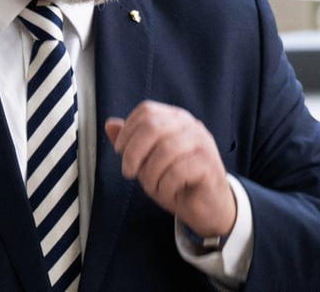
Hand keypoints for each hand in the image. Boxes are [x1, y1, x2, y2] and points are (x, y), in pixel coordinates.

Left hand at [105, 100, 236, 237]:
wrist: (207, 207)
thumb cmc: (177, 181)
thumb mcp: (147, 161)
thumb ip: (131, 142)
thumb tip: (110, 124)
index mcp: (176, 118)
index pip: (146, 111)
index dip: (127, 130)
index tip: (120, 151)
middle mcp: (191, 126)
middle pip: (153, 126)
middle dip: (133, 152)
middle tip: (128, 172)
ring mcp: (202, 144)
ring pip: (164, 150)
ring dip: (150, 174)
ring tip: (152, 185)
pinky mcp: (209, 165)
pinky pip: (178, 171)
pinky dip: (165, 186)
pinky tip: (167, 192)